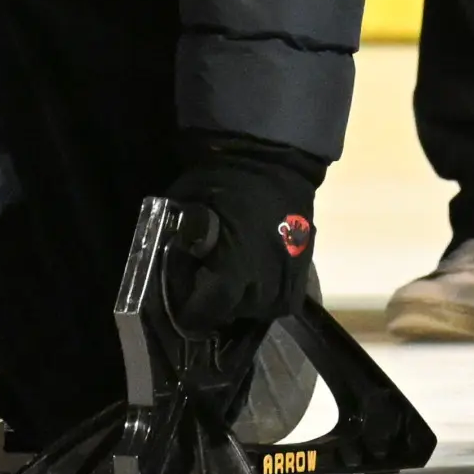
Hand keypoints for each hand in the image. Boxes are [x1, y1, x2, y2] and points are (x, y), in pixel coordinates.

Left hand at [166, 136, 323, 329]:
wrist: (272, 159)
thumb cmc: (222, 182)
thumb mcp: (184, 210)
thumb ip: (178, 246)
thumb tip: (168, 268)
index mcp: (234, 271)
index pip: (206, 312)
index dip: (190, 310)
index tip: (180, 303)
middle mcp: (265, 286)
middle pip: (233, 314)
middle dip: (216, 304)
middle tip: (203, 283)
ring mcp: (289, 281)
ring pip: (258, 310)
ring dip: (242, 299)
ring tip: (229, 277)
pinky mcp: (304, 273)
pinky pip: (280, 300)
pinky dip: (264, 293)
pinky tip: (253, 275)